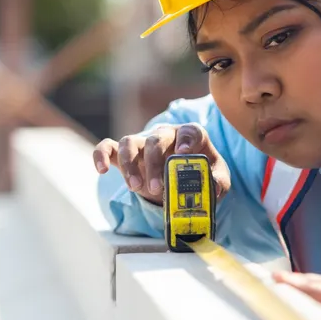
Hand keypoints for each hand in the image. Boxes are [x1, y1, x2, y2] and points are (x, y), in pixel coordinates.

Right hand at [93, 123, 231, 205]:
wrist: (179, 176)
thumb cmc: (199, 171)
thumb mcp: (215, 177)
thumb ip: (219, 180)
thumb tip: (215, 187)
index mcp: (191, 137)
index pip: (190, 131)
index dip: (188, 138)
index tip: (184, 151)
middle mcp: (165, 136)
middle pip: (157, 140)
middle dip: (155, 164)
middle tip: (157, 188)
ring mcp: (143, 143)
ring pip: (130, 142)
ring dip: (131, 164)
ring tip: (135, 187)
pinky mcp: (124, 153)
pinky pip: (107, 147)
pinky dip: (101, 155)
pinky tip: (102, 170)